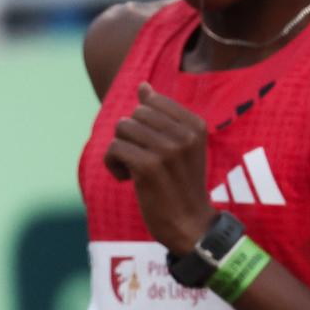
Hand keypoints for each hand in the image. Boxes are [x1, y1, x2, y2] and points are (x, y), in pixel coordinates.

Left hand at [103, 83, 215, 254]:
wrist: (190, 224)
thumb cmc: (179, 183)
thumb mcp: (179, 145)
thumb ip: (161, 114)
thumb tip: (143, 86)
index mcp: (196, 125)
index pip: (151, 101)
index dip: (142, 123)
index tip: (152, 145)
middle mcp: (185, 134)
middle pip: (134, 114)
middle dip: (129, 136)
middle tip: (141, 158)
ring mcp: (168, 150)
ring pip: (122, 129)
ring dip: (120, 151)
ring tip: (134, 169)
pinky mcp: (149, 167)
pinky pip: (114, 149)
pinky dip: (112, 164)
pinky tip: (126, 178)